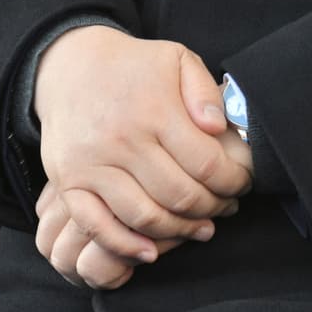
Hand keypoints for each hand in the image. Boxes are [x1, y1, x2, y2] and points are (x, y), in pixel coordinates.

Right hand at [32, 27, 251, 284]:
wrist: (70, 67)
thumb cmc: (135, 66)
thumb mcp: (178, 60)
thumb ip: (204, 93)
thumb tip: (219, 128)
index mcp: (155, 111)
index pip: (205, 162)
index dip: (232, 181)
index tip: (243, 184)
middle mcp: (122, 141)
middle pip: (178, 194)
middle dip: (211, 208)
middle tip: (226, 209)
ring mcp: (92, 165)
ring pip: (143, 216)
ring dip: (178, 231)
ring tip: (200, 229)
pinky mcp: (68, 182)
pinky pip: (96, 225)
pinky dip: (125, 245)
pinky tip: (151, 251)